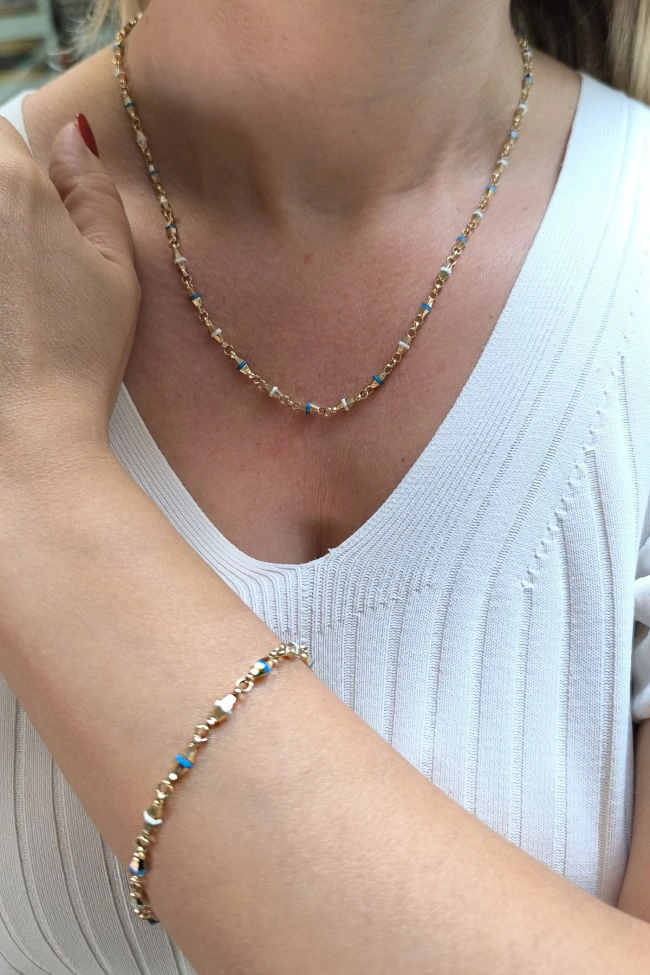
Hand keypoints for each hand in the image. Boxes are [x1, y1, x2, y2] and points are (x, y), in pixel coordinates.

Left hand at [0, 116, 138, 474]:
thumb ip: (93, 191)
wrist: (22, 432)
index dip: (17, 165)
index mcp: (8, 181)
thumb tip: (73, 137)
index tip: (33, 207)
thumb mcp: (115, 270)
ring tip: (11, 286)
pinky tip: (1, 314)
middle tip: (20, 263)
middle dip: (2, 204)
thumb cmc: (75, 356)